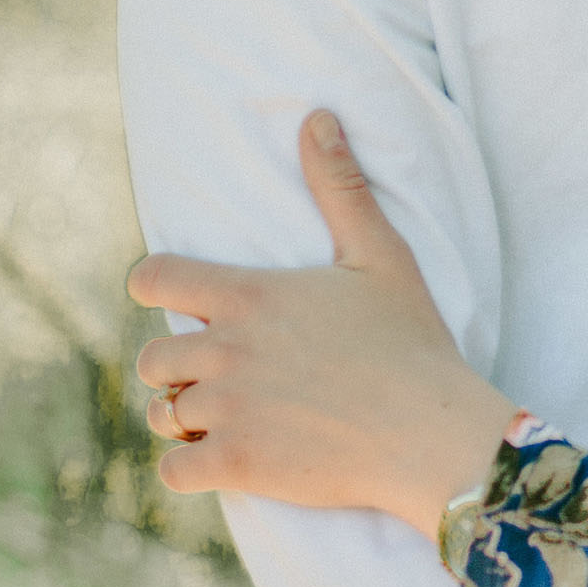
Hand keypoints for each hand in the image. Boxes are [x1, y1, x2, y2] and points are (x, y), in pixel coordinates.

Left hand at [127, 113, 515, 533]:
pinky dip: (190, 469)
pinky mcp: (237, 466)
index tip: (174, 302)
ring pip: (163, 414)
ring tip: (228, 421)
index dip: (153, 289)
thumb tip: (317, 116)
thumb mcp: (381, 256)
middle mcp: (227, 351)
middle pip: (152, 358)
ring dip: (185, 419)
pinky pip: (174, 471)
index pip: (153, 279)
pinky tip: (225, 461)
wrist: (434, 433)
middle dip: (179, 368)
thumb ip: (340, 187)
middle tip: (224, 377)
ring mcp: (228, 411)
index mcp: (251, 296)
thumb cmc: (412, 343)